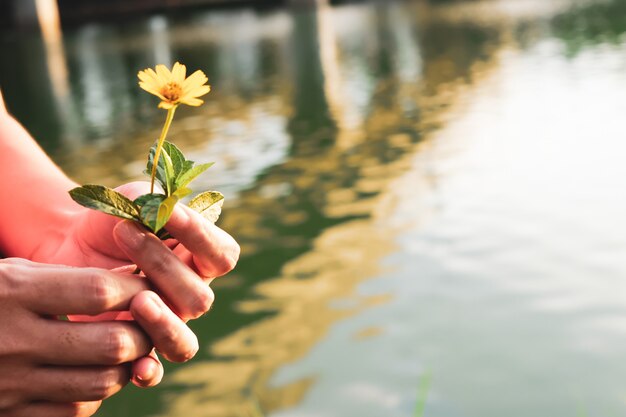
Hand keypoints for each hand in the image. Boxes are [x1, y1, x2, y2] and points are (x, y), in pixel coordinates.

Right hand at [0, 258, 201, 416]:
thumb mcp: (13, 274)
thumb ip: (68, 280)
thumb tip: (134, 283)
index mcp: (12, 292)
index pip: (99, 291)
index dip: (137, 290)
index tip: (151, 288)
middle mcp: (11, 339)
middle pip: (111, 343)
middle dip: (143, 333)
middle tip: (148, 324)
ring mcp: (8, 382)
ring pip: (100, 383)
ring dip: (126, 367)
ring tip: (128, 350)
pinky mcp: (8, 412)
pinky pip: (74, 411)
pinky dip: (96, 394)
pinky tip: (93, 375)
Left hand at [35, 182, 239, 385]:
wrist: (66, 245)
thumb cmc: (108, 220)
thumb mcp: (131, 201)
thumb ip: (154, 202)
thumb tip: (165, 213)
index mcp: (199, 260)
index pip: (224, 256)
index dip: (203, 237)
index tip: (170, 213)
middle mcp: (188, 295)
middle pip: (199, 297)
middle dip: (163, 264)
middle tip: (123, 233)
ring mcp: (166, 325)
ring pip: (185, 341)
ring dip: (164, 322)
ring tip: (137, 301)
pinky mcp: (135, 348)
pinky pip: (154, 371)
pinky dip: (148, 370)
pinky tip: (135, 365)